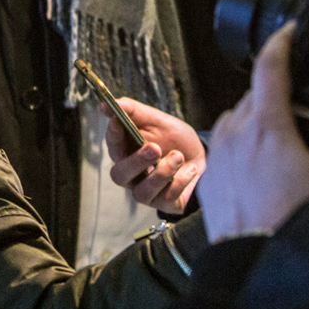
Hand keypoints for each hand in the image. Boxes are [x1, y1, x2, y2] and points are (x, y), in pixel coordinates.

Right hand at [105, 98, 205, 214]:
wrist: (203, 156)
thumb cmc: (174, 138)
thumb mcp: (156, 119)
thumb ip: (131, 111)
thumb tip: (105, 105)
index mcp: (126, 152)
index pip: (112, 145)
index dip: (113, 134)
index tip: (118, 121)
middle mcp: (131, 175)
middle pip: (119, 176)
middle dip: (136, 162)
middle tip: (154, 148)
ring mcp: (146, 192)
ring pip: (141, 193)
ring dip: (163, 172)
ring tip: (179, 156)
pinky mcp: (164, 203)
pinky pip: (166, 198)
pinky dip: (180, 180)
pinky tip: (189, 170)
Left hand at [198, 23, 308, 242]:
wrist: (258, 265)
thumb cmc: (298, 221)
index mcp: (267, 126)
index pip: (270, 67)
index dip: (281, 43)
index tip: (289, 33)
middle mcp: (235, 133)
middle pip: (256, 96)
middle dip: (279, 99)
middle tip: (306, 124)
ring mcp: (218, 154)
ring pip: (237, 119)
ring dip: (257, 123)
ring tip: (284, 153)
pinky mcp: (209, 176)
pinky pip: (224, 146)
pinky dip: (242, 147)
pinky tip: (263, 173)